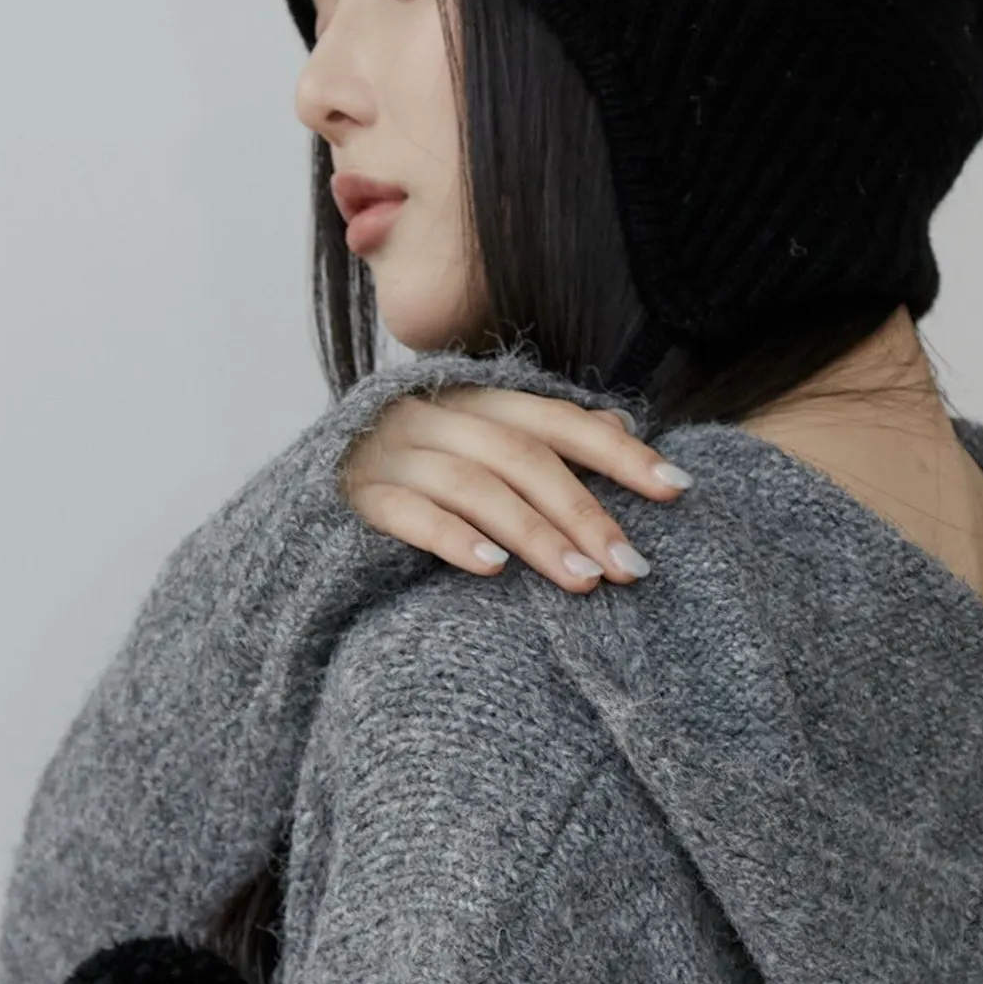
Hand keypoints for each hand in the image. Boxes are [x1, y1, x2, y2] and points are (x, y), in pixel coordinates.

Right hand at [340, 385, 691, 591]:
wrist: (305, 502)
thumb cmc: (412, 475)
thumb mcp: (478, 444)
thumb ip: (541, 435)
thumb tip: (617, 417)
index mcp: (477, 401)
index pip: (559, 420)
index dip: (619, 451)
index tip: (677, 488)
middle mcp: (437, 417)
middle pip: (523, 458)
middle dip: (584, 512)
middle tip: (630, 566)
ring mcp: (393, 454)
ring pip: (476, 487)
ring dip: (534, 535)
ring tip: (580, 582)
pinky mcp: (356, 497)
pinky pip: (410, 514)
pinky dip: (454, 540)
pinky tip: (492, 570)